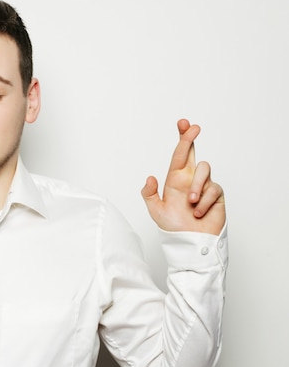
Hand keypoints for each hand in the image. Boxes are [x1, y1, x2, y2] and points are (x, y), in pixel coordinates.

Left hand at [141, 119, 224, 234]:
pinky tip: (199, 213)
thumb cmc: (174, 227)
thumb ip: (150, 194)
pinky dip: (204, 202)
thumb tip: (150, 177)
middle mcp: (190, 180)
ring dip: (196, 186)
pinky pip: (213, 189)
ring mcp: (205, 186)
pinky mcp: (217, 195)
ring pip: (203, 169)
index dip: (182, 139)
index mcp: (176, 179)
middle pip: (193, 153)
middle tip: (193, 128)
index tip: (183, 124)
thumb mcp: (156, 211)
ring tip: (190, 203)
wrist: (191, 243)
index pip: (179, 155)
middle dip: (191, 138)